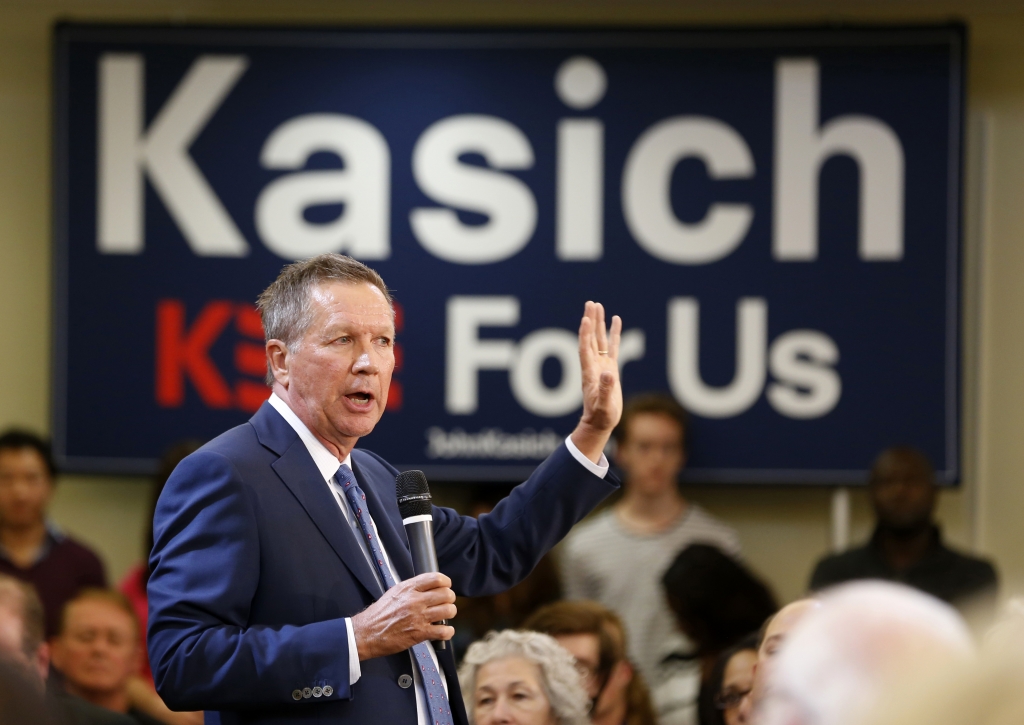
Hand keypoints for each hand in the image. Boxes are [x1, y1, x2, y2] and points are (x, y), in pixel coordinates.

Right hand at [351, 572, 456, 660]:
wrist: (367, 633)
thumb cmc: (378, 614)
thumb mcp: (394, 592)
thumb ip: (412, 588)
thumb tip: (427, 586)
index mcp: (409, 588)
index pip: (436, 578)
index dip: (446, 582)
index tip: (446, 586)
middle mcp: (415, 601)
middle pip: (446, 594)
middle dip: (449, 598)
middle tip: (446, 602)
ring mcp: (418, 617)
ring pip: (448, 611)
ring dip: (450, 613)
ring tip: (445, 616)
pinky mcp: (419, 633)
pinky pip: (443, 631)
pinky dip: (448, 631)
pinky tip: (444, 630)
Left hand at [570, 301, 622, 463]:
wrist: (600, 423)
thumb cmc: (601, 416)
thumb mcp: (604, 405)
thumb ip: (606, 390)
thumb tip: (608, 373)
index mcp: (590, 372)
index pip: (585, 349)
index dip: (584, 334)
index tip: (585, 319)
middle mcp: (594, 365)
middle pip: (590, 338)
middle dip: (590, 320)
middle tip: (591, 303)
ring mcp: (602, 364)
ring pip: (599, 339)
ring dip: (598, 323)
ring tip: (598, 306)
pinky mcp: (610, 368)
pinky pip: (612, 347)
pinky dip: (614, 333)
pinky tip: (616, 320)